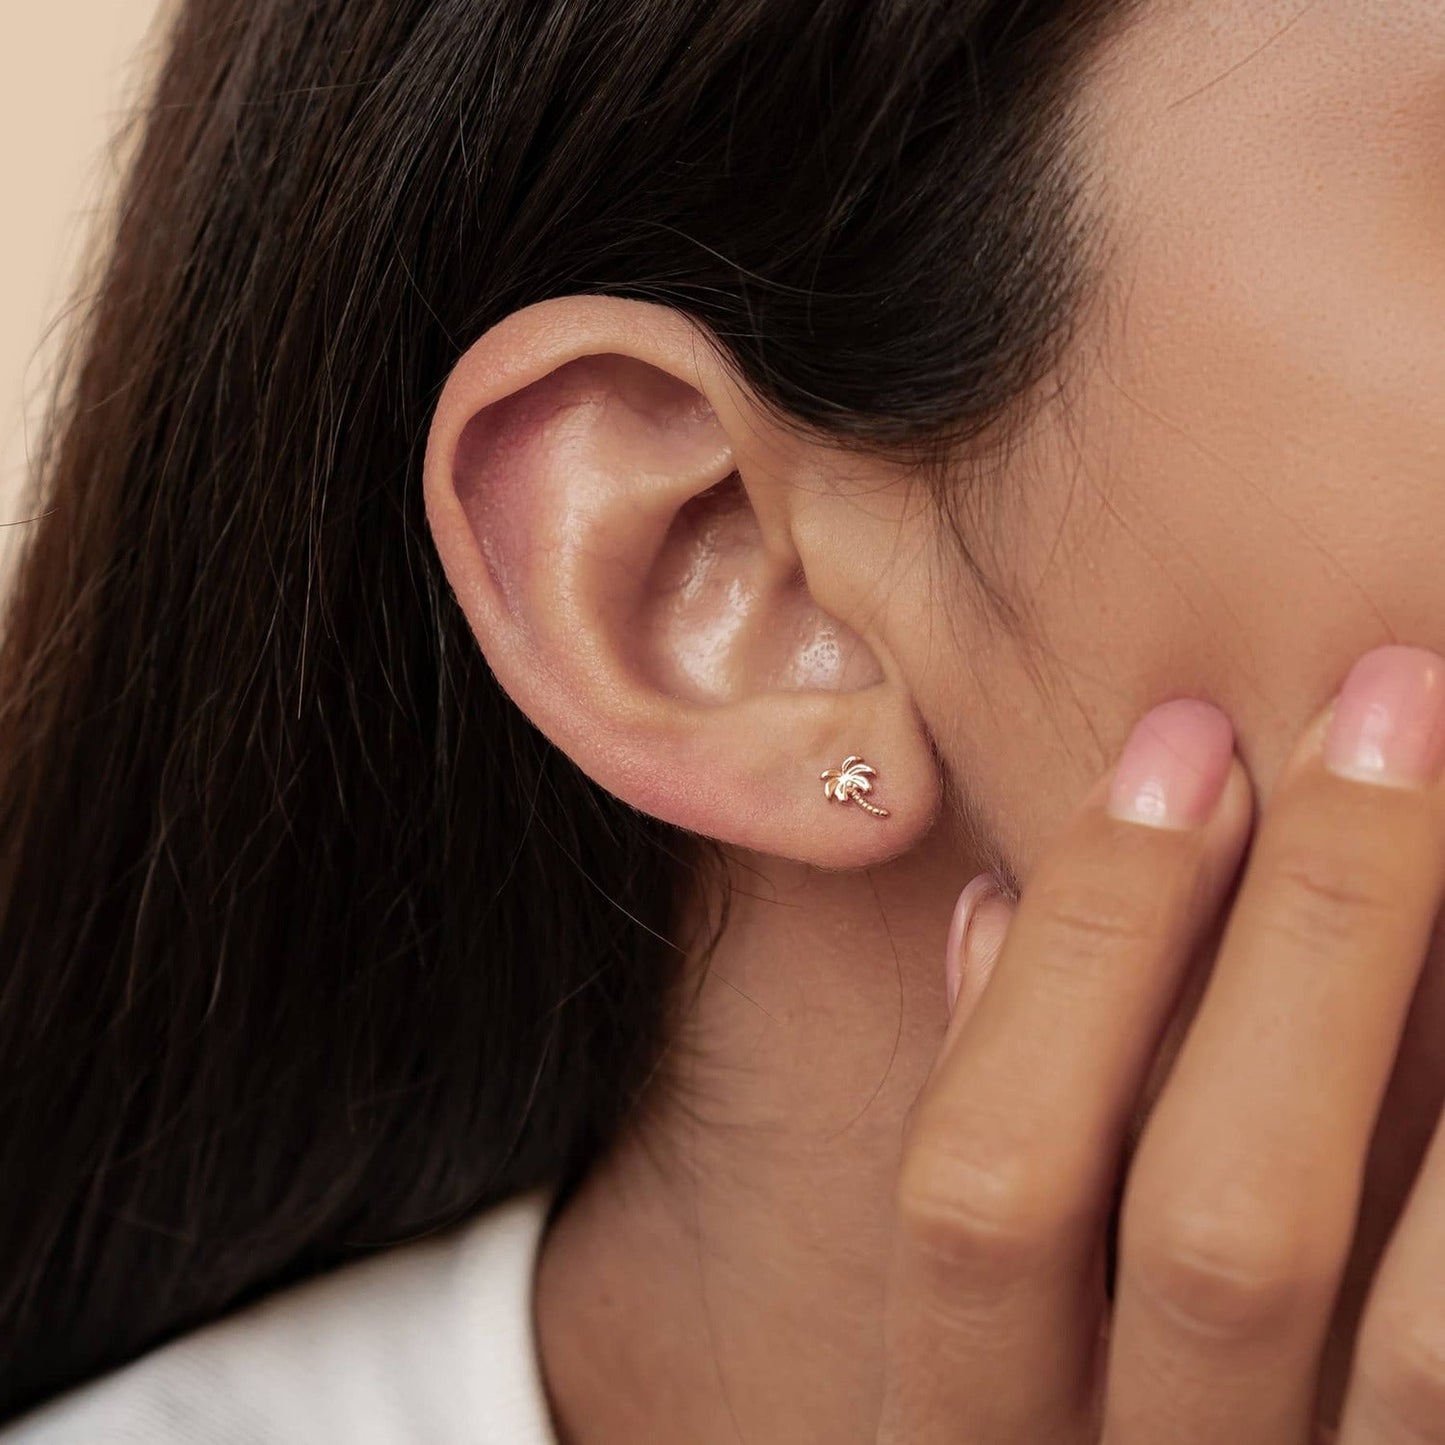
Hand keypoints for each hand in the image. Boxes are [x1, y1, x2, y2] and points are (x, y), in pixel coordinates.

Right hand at [879, 644, 1444, 1443]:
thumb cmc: (1070, 1424)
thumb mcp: (982, 1342)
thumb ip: (983, 1133)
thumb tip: (994, 909)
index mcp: (977, 1436)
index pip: (983, 1185)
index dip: (1085, 948)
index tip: (1177, 744)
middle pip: (1224, 1230)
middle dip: (1313, 935)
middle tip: (1389, 705)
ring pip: (1424, 1335)